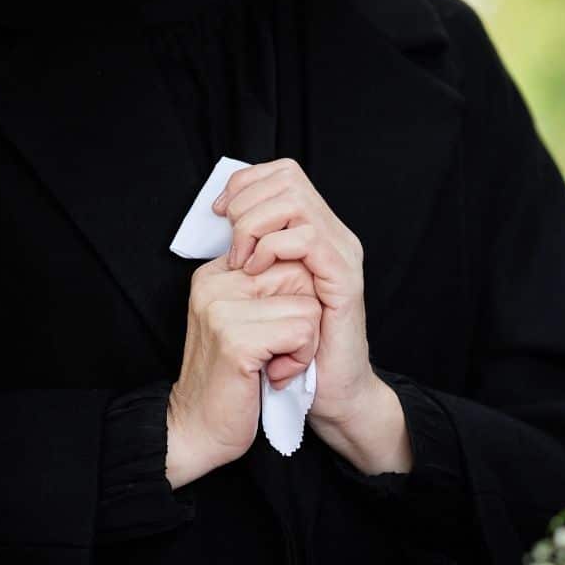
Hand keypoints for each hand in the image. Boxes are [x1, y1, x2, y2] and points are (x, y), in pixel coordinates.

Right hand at [166, 256, 320, 488]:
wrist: (198, 429)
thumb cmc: (231, 379)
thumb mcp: (245, 321)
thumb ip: (267, 288)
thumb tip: (308, 260)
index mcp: (215, 274)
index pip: (285, 255)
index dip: (297, 297)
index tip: (273, 331)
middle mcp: (213, 284)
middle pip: (301, 276)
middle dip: (305, 317)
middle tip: (279, 351)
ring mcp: (222, 311)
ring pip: (307, 306)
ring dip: (304, 343)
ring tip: (275, 364)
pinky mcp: (236, 340)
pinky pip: (302, 331)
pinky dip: (300, 359)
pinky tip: (275, 375)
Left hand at [212, 158, 411, 473]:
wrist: (331, 391)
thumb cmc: (295, 346)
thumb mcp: (265, 288)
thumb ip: (254, 250)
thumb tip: (222, 218)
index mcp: (316, 231)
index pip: (282, 174)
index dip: (245, 184)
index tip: (219, 215)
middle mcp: (335, 236)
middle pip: (289, 178)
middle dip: (246, 203)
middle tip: (232, 244)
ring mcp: (343, 255)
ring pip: (295, 201)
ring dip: (256, 225)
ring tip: (244, 261)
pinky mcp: (345, 280)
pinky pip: (308, 239)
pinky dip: (273, 247)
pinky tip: (257, 272)